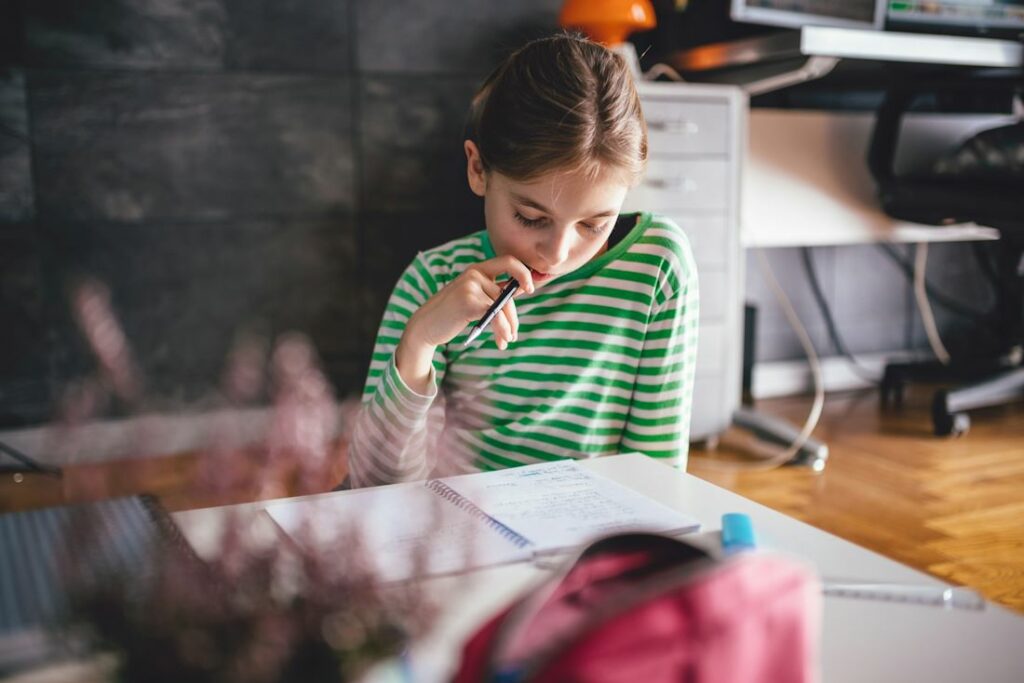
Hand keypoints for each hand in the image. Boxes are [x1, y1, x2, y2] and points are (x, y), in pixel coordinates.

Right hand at [395, 256, 533, 391]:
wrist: (426, 326)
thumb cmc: (451, 314)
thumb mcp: (473, 298)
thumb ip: (493, 292)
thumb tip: (523, 289)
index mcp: (477, 269)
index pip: (509, 261)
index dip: (524, 273)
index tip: (530, 289)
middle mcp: (474, 273)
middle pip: (509, 293)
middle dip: (514, 316)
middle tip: (514, 334)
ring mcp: (470, 286)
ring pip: (503, 306)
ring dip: (508, 327)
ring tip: (507, 340)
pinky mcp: (469, 301)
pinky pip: (496, 316)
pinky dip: (502, 330)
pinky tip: (500, 341)